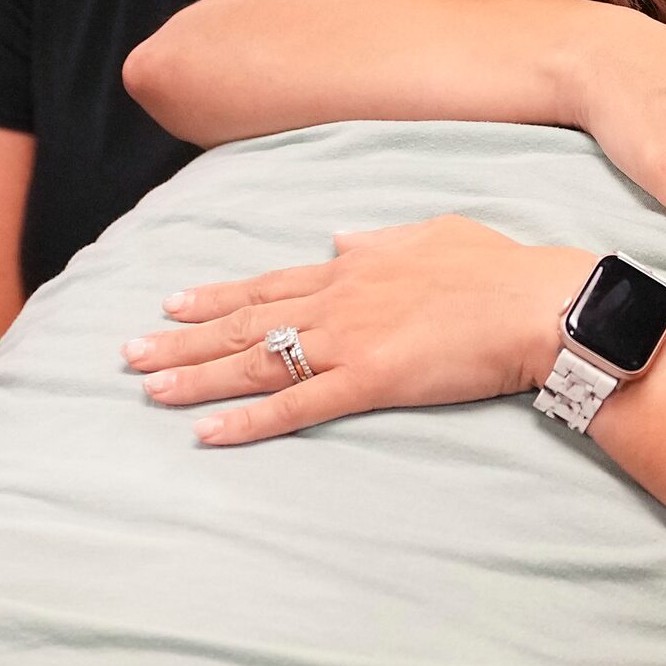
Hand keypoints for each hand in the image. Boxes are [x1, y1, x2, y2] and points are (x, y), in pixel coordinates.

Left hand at [129, 218, 596, 446]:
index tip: (172, 303)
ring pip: (256, 362)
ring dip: (198, 377)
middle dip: (182, 339)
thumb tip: (338, 238)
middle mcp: (338, 300)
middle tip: (127, 351)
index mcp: (354, 267)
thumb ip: (379, 239)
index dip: (215, 296)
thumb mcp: (433, 232)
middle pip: (244, 322)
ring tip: (147, 388)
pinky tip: (207, 433)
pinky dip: (247, 421)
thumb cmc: (499, 269)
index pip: (268, 284)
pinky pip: (295, 407)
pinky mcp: (369, 381)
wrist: (537, 302)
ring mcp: (349, 340)